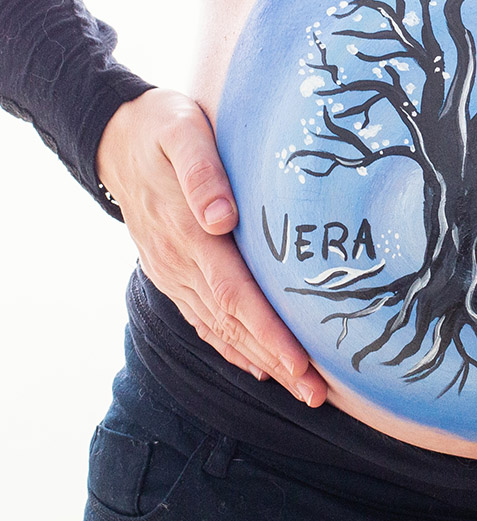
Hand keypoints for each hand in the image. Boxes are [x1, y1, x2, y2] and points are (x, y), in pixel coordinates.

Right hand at [97, 88, 327, 406]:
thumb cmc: (162, 127)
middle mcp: (178, 262)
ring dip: (260, 361)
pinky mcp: (171, 272)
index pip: (234, 294)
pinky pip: (203, 318)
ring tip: (301, 388)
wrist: (114, 136)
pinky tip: (257, 365)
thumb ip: (202, 171)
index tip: (300, 362)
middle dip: (276, 361)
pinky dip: (231, 345)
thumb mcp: (182, 131)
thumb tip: (220, 217)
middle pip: (232, 322)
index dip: (267, 332)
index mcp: (187, 232)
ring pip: (220, 327)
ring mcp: (172, 271)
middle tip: (318, 394)